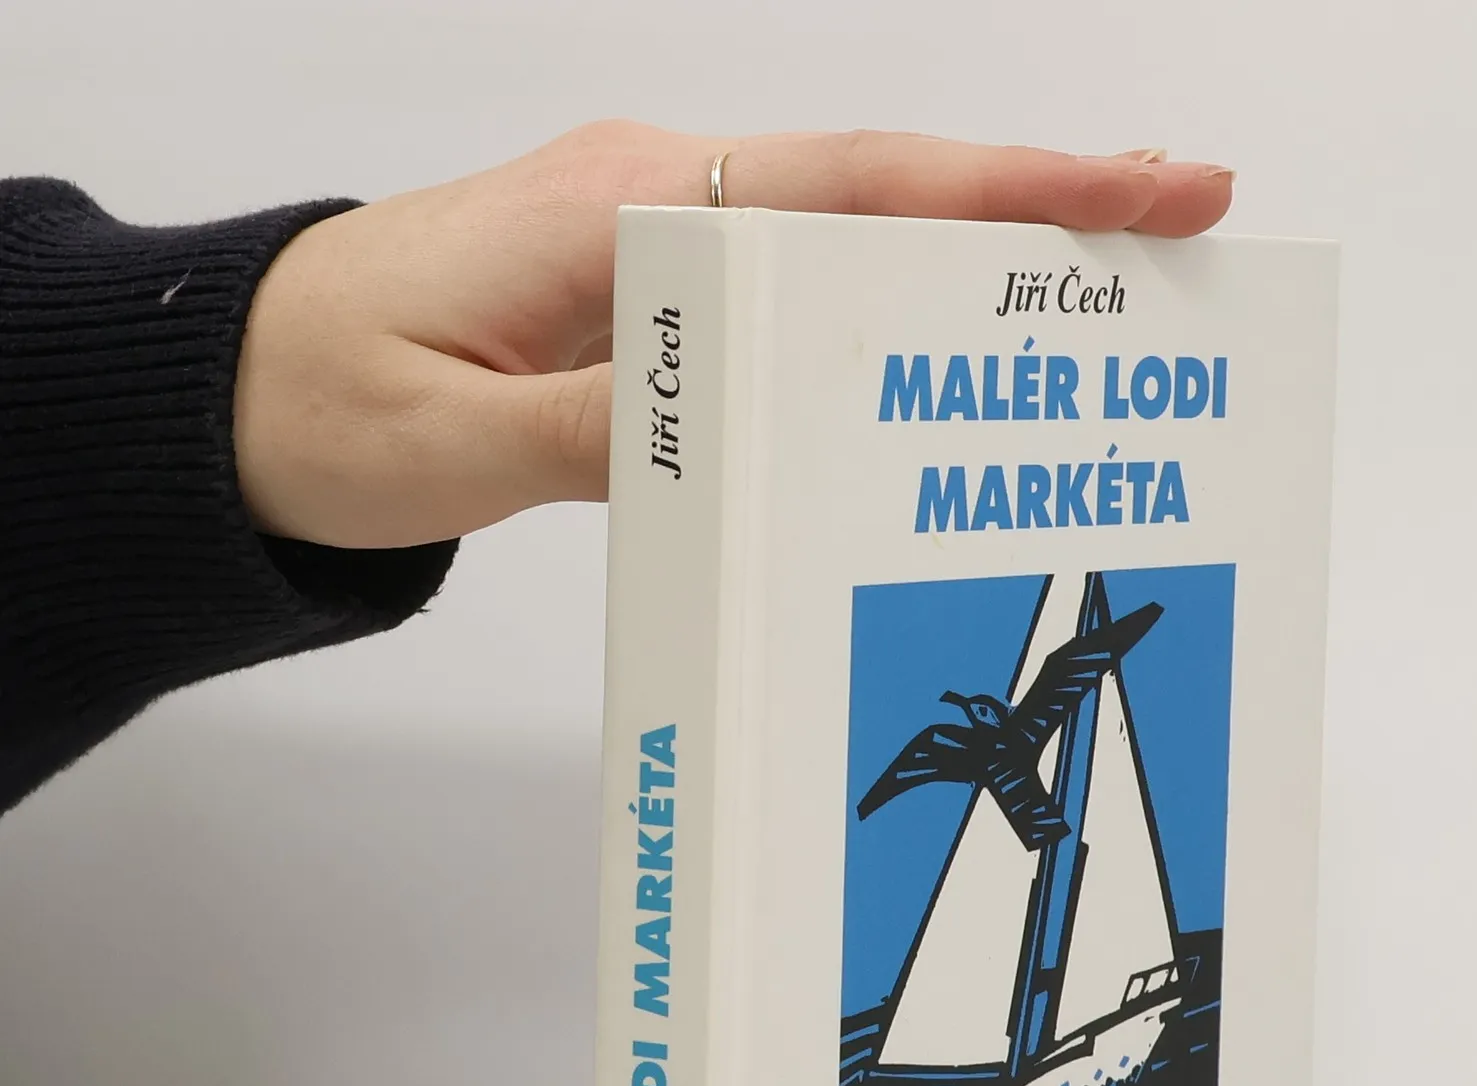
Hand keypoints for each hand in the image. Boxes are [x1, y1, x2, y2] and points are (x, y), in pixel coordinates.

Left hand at [233, 123, 1234, 550]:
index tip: (1138, 190)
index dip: (1003, 194)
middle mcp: (653, 203)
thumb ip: (606, 433)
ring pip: (849, 244)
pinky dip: (888, 311)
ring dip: (975, 262)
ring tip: (1106, 295)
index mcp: (620, 213)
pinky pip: (793, 294)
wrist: (231, 394)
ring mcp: (652, 242)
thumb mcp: (455, 444)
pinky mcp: (643, 294)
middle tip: (1185, 226)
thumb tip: (749, 423)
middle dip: (1038, 210)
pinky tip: (947, 348)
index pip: (850, 191)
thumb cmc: (323, 407)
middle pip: (882, 196)